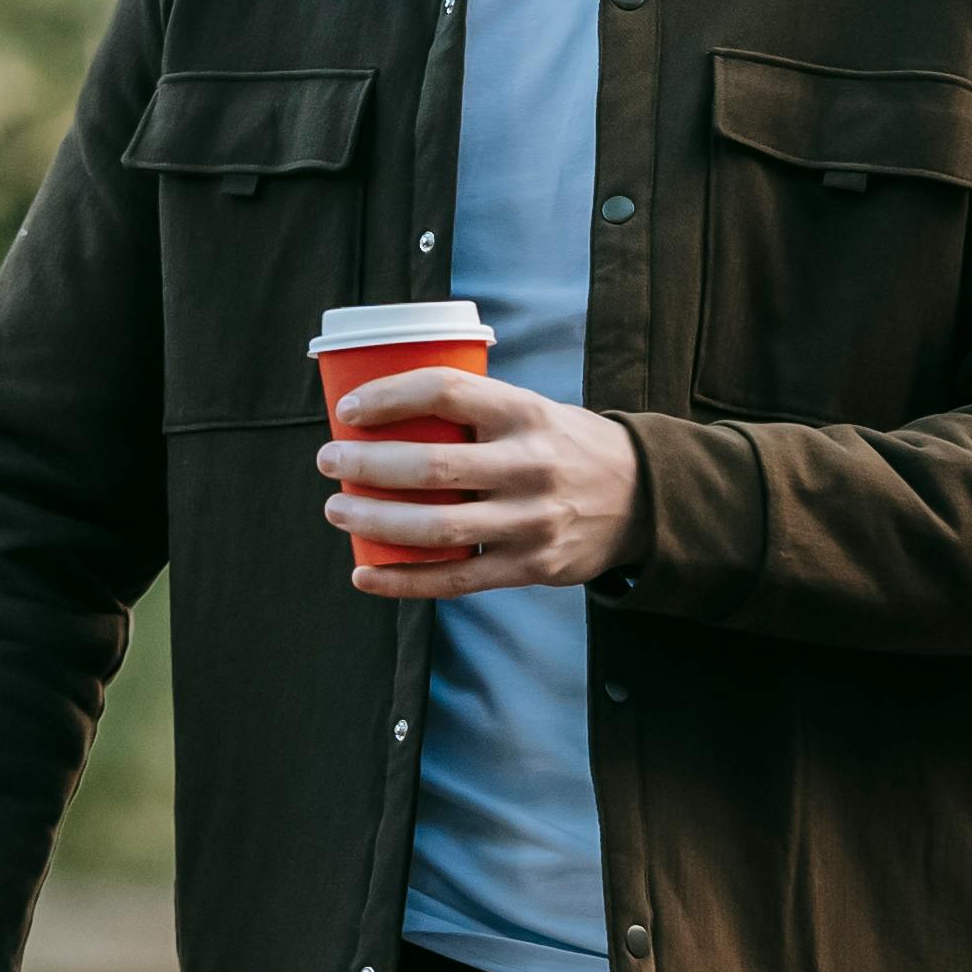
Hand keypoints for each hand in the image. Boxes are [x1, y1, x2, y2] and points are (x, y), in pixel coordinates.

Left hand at [321, 364, 639, 597]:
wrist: (643, 498)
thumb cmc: (565, 446)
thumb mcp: (532, 411)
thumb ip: (474, 413)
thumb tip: (384, 416)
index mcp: (525, 413)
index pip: (446, 391)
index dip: (389, 396)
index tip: (348, 409)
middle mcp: (529, 464)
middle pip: (430, 466)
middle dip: (366, 465)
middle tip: (328, 461)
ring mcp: (530, 520)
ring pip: (437, 527)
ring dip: (373, 522)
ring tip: (336, 511)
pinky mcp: (530, 566)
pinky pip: (455, 579)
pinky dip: (403, 580)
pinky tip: (365, 575)